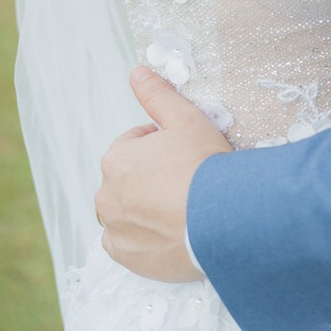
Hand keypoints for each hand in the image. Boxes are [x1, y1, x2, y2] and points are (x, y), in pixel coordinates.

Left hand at [95, 66, 231, 281]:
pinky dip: (144, 237)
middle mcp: (106, 194)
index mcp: (117, 158)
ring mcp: (115, 229)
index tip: (187, 156)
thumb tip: (137, 73)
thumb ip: (157, 95)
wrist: (224, 219)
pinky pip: (127, 243)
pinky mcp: (126, 257)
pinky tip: (171, 230)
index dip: (165, 146)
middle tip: (187, 181)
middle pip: (131, 178)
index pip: (137, 144)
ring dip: (147, 207)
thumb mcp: (186, 119)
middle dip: (153, 177)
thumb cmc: (206, 166)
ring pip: (128, 210)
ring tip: (183, 208)